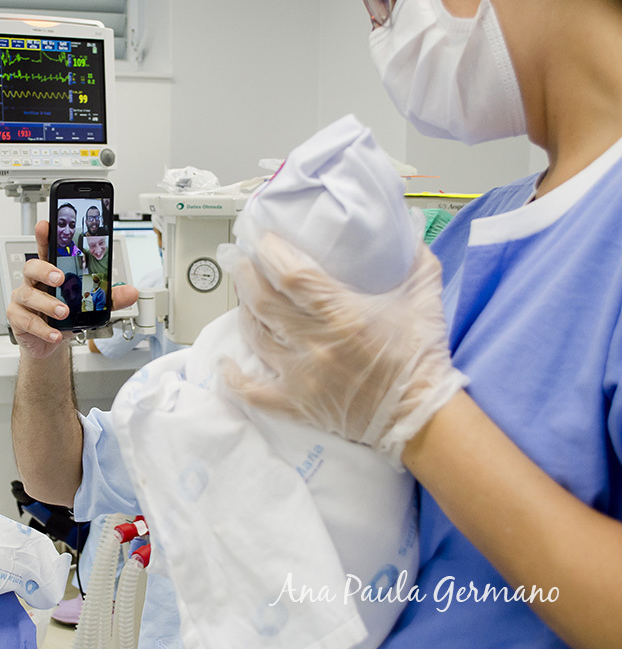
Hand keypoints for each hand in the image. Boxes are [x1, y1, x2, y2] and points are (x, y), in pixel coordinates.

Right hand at [6, 221, 137, 359]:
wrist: (50, 343)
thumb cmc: (65, 318)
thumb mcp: (89, 305)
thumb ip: (109, 298)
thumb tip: (130, 292)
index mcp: (49, 272)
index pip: (45, 250)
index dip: (43, 237)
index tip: (45, 225)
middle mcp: (33, 283)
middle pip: (31, 267)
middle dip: (44, 270)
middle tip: (60, 278)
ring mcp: (23, 300)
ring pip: (29, 295)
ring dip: (47, 303)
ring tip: (63, 312)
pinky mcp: (17, 318)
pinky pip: (26, 320)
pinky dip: (43, 328)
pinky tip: (55, 333)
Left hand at [221, 231, 466, 464]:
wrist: (420, 416)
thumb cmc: (421, 358)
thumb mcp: (424, 299)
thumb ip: (415, 260)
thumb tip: (407, 231)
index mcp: (343, 315)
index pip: (292, 276)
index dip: (271, 254)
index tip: (263, 240)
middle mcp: (314, 344)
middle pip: (262, 302)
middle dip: (246, 276)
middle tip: (242, 260)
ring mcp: (300, 376)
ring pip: (254, 337)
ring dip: (243, 313)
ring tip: (243, 297)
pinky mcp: (296, 404)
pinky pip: (252, 392)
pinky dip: (233, 378)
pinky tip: (224, 364)